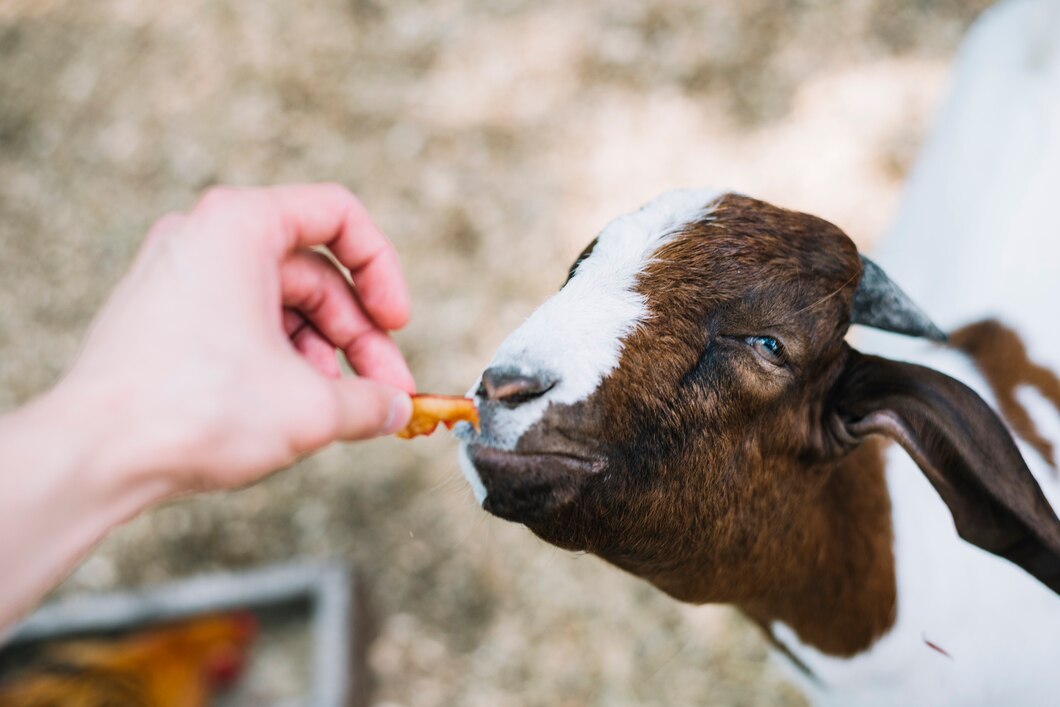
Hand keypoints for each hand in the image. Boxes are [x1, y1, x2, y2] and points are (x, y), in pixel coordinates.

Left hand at [57, 183, 414, 493]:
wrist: (93, 454)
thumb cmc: (190, 408)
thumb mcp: (311, 405)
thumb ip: (371, 401)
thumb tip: (396, 408)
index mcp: (240, 225)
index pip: (339, 215)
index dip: (382, 270)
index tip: (397, 323)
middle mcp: (205, 238)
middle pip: (314, 274)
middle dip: (360, 337)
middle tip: (388, 391)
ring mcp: (180, 278)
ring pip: (280, 305)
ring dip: (323, 355)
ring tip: (341, 409)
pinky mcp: (165, 318)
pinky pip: (244, 324)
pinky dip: (281, 360)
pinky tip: (297, 408)